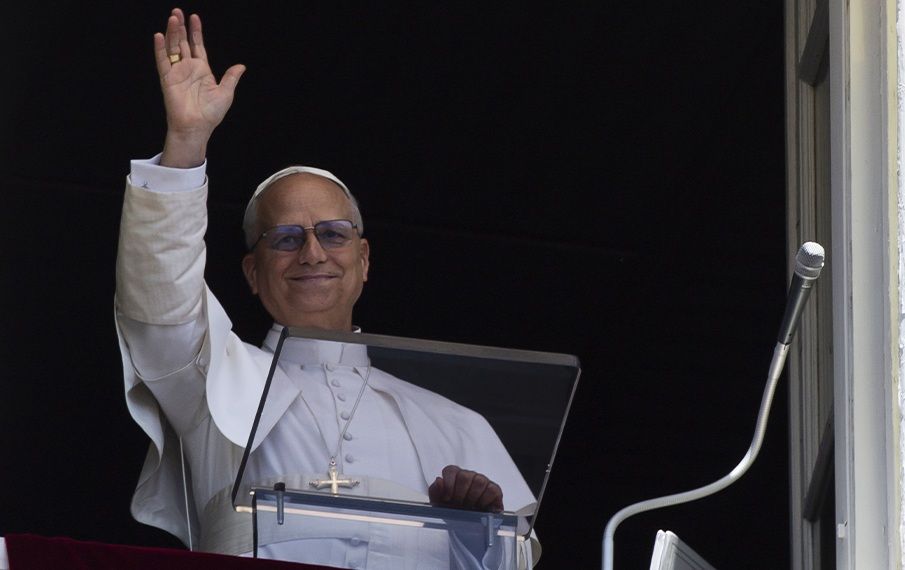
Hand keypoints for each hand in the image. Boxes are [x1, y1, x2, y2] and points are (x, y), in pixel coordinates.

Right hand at [154, 8, 245, 166]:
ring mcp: (177, 73)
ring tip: (172, 18)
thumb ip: (231, 77)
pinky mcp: (167, 79)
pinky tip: (160, 36)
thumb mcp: (226, 93)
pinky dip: (160, 49)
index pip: (197, 46)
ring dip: (172, 33)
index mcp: (202, 70)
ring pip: (173, 48)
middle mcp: (188, 69)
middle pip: (183, 43)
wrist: (197, 127)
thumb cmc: (211, 113)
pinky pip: (162, 61)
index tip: (194, 17)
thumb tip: (241, 66)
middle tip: (177, 11)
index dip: (196, 32)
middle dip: (181, 27)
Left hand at [428, 465, 503, 512]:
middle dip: (460, 495)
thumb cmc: (451, 511)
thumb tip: (439, 480)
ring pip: (479, 482)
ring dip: (473, 499)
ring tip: (469, 508)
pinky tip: (480, 508)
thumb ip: (435, 491)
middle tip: (459, 505)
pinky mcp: (494, 489)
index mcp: (453, 475)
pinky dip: (485, 501)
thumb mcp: (438, 504)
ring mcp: (482, 481)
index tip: (447, 498)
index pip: (450, 470)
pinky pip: (492, 490)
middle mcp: (468, 475)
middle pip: (465, 477)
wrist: (466, 525)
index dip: (448, 485)